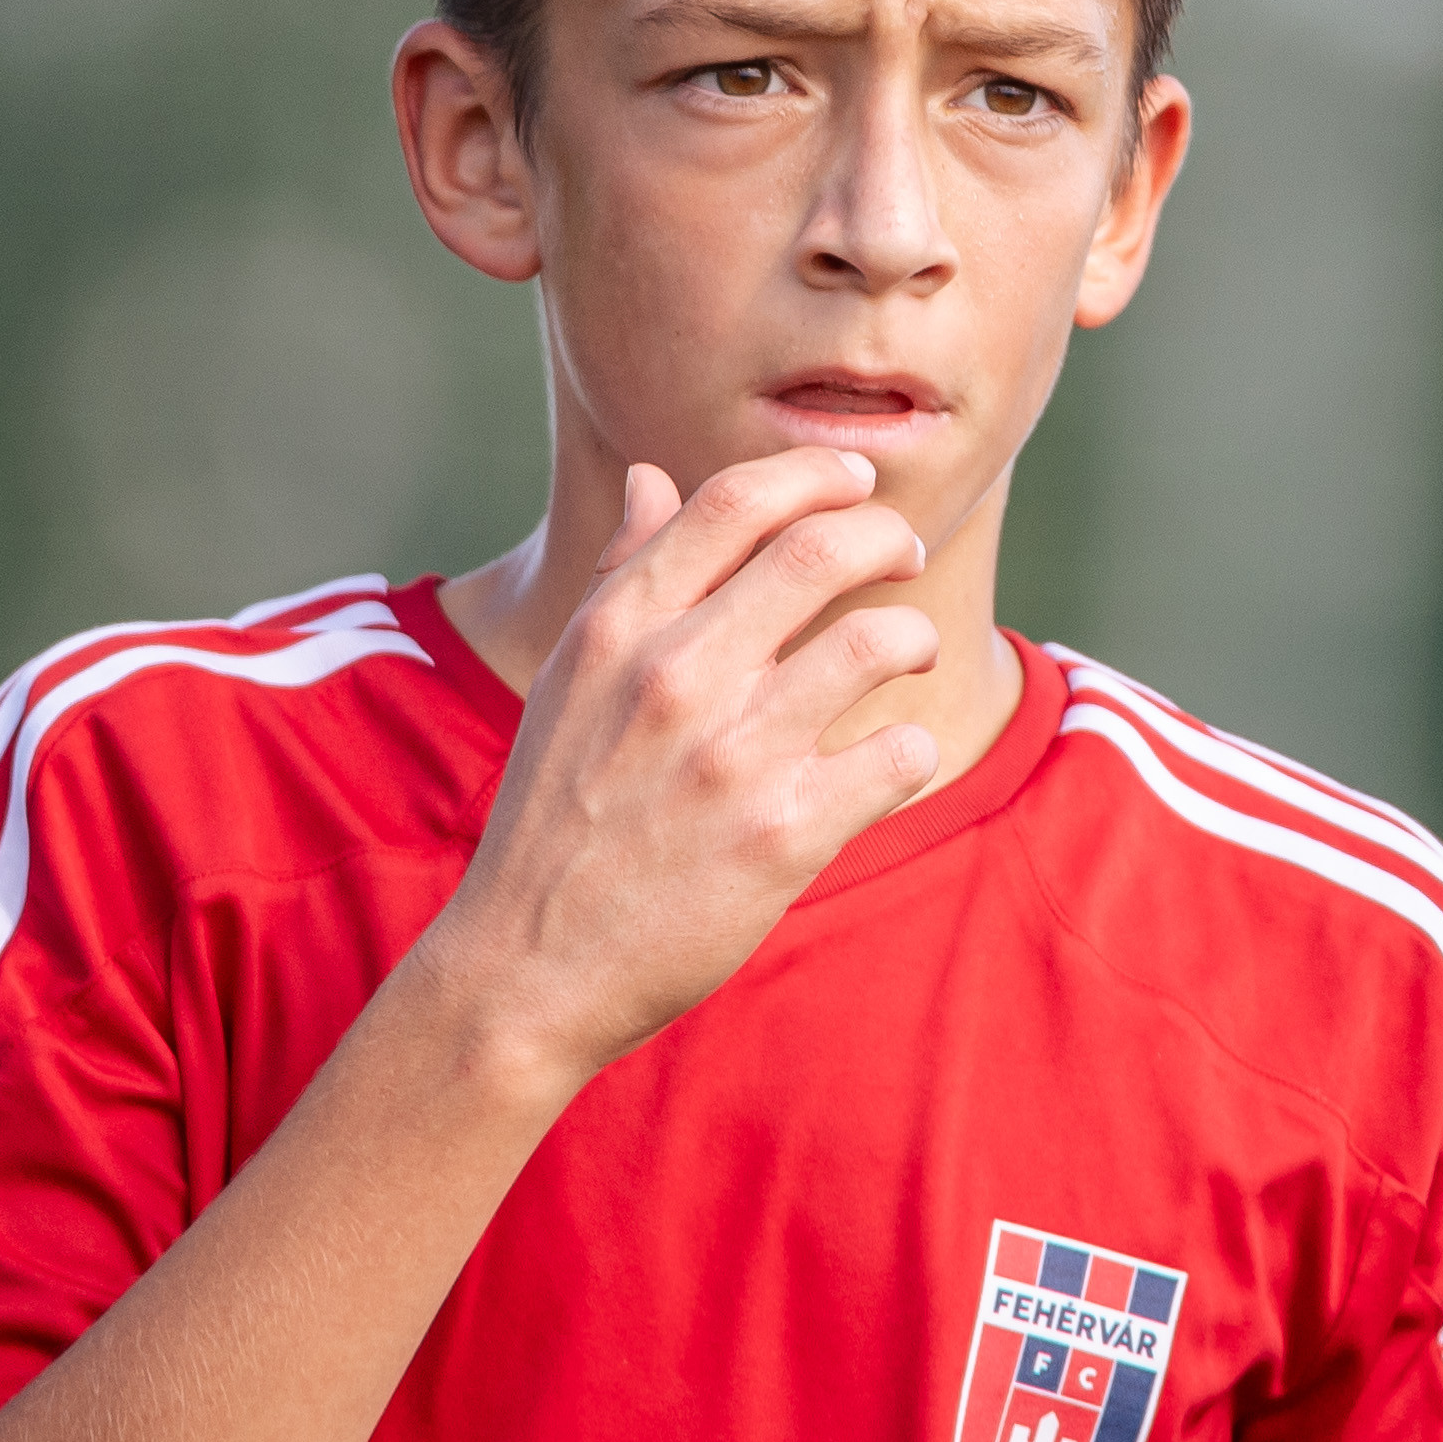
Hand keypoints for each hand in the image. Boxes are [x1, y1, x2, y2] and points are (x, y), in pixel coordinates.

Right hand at [414, 448, 941, 1086]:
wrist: (528, 967)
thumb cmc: (556, 815)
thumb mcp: (569, 681)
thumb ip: (621, 575)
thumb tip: (654, 479)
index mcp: (619, 628)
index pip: (734, 499)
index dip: (816, 473)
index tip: (855, 482)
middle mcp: (676, 676)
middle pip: (823, 548)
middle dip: (887, 537)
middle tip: (904, 554)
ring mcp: (733, 755)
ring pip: (881, 639)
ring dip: (914, 639)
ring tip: (907, 658)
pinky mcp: (784, 836)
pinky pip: (899, 754)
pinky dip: (908, 750)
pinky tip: (883, 764)